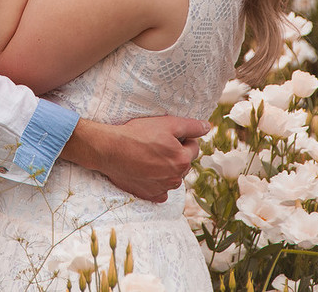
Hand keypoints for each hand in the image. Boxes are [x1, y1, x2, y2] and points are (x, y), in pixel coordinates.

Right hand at [63, 115, 210, 202]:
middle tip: (155, 144)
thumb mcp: (166, 123)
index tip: (165, 134)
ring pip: (172, 176)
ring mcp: (163, 188)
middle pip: (183, 162)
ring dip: (166, 167)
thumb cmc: (137, 134)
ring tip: (148, 156)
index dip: (181, 138)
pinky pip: (161, 190)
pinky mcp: (150, 195)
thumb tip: (207, 127)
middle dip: (174, 153)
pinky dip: (157, 182)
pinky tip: (145, 171)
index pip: (193, 147)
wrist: (110, 150)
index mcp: (182, 160)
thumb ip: (191, 126)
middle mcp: (176, 177)